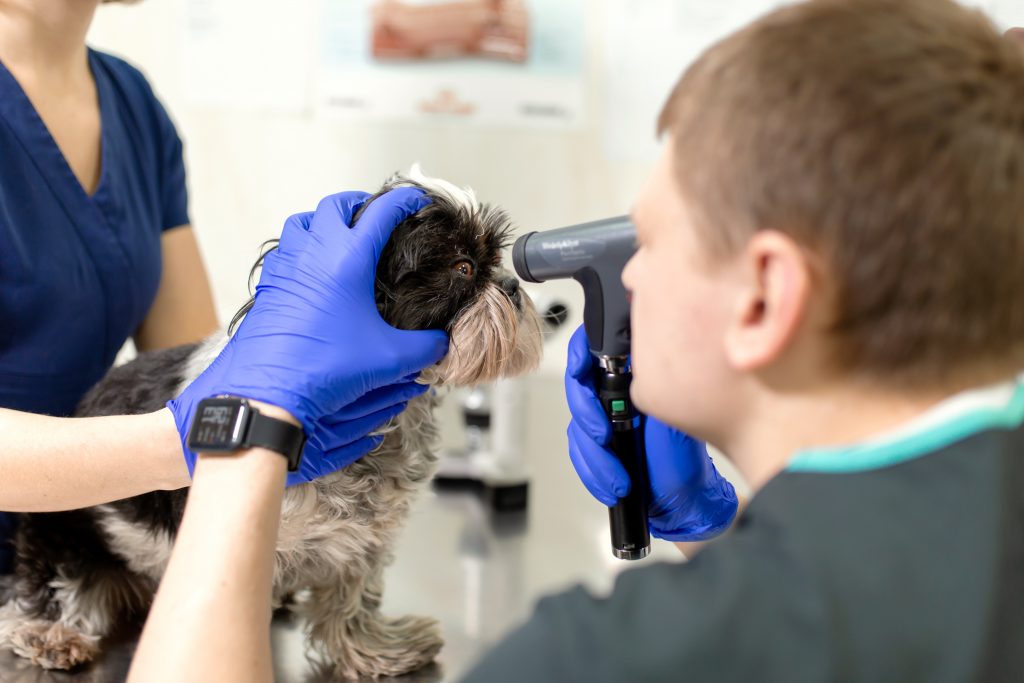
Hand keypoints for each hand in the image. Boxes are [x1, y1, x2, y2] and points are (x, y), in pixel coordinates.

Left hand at [168, 188, 448, 477]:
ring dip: (323, 220)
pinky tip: (312, 271)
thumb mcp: (389, 358)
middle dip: (359, 204)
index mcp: (348, 258)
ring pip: (302, 221)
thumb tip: (442, 344)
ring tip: (341, 236)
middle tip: (377, 215)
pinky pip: (284, 251)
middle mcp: (314, 252)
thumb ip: (425, 347)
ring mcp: (286, 266)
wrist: (270, 391)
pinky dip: (301, 248)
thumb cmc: (326, 368)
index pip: (382, 211)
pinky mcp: (268, 286)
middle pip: (336, 205)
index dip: (405, 201)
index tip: (417, 201)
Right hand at [564, 326, 737, 540]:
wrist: (687, 502)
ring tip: (618, 479)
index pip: (598, 349)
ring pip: (577, 426)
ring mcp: (605, 419)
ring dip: (593, 455)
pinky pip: (580, 453)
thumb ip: (655, 398)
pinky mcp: (597, 446)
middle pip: (580, 388)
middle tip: (603, 436)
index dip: (582, 352)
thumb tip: (640, 372)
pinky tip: (610, 486)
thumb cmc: (687, 461)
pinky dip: (592, 473)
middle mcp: (618, 394)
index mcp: (636, 376)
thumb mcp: (675, 425)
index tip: (581, 367)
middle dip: (586, 415)